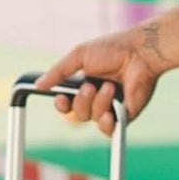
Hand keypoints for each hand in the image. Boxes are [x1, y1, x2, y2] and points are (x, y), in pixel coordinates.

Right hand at [34, 21, 170, 135]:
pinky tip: (109, 114)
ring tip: (110, 86)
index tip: (61, 98)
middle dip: (81, 101)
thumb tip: (38, 85)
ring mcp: (111, 107)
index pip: (66, 104)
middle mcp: (97, 98)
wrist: (140, 52)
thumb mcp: (79, 56)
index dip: (61, 105)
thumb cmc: (113, 49)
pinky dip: (106, 124)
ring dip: (98, 103)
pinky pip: (109, 130)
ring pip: (92, 119)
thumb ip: (58, 72)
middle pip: (77, 114)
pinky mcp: (126, 114)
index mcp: (84, 85)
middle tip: (91, 86)